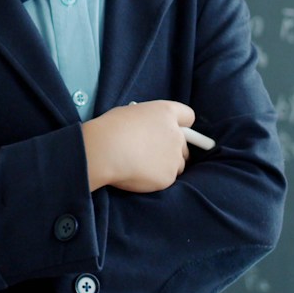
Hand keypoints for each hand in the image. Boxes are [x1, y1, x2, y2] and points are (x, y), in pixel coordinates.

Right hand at [80, 100, 194, 192]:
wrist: (105, 151)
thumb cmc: (111, 129)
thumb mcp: (131, 114)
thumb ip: (148, 122)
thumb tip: (148, 131)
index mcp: (166, 113)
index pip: (187, 115)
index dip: (181, 124)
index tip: (175, 130)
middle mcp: (176, 134)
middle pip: (184, 145)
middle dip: (172, 149)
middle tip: (153, 153)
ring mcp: (174, 157)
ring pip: (178, 164)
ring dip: (166, 165)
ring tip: (142, 165)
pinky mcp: (169, 176)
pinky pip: (166, 179)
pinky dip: (155, 179)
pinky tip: (138, 174)